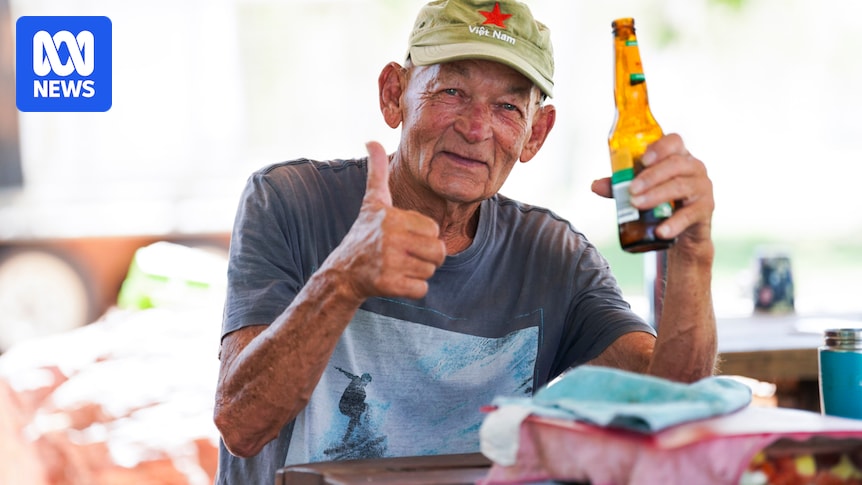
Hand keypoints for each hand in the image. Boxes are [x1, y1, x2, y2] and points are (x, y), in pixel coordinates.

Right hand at [326, 141, 446, 300]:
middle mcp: (390, 238)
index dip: (423, 236)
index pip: (434, 230)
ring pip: (430, 271)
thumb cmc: (364, 234)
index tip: (402, 237)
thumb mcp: (373, 201)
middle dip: (425, 257)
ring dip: (417, 272)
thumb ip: (377, 171)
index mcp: (392, 217)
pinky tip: (394, 281)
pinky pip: (421, 290)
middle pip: (438, 252)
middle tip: (403, 255)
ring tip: (396, 266)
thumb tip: (371, 140)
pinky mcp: (388, 285)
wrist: (343, 273)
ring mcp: (388, 262)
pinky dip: (412, 289)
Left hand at [591, 134, 713, 249]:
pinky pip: (690, 214)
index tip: (643, 159)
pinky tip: (660, 231)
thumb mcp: (639, 190)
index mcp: (677, 156)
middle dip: (651, 176)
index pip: (674, 141)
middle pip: (675, 164)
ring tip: (637, 204)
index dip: (659, 147)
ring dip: (657, 195)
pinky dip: (674, 223)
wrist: (681, 230)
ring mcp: (702, 187)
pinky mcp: (705, 209)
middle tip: (632, 190)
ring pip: (681, 186)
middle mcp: (694, 167)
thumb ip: (619, 187)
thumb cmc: (660, 201)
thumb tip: (595, 186)